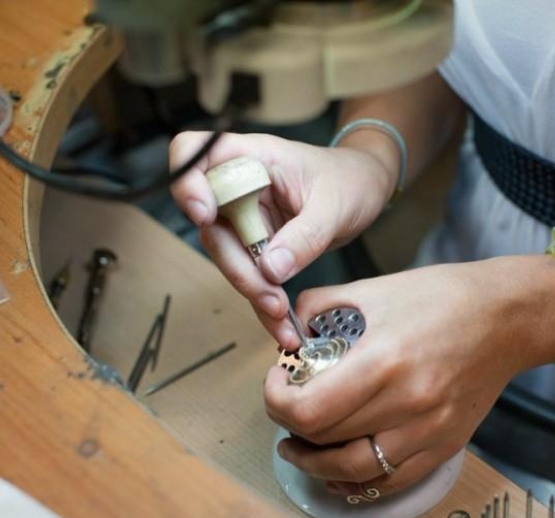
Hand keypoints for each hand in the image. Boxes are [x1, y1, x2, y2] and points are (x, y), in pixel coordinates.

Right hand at [169, 132, 393, 347]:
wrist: (367, 189)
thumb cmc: (350, 179)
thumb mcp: (335, 205)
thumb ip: (304, 235)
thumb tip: (270, 269)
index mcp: (253, 157)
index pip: (194, 153)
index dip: (187, 183)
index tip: (205, 215)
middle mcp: (239, 186)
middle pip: (209, 225)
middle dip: (236, 266)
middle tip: (269, 295)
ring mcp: (245, 216)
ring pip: (227, 257)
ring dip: (250, 290)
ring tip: (281, 317)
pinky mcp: (257, 244)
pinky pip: (251, 275)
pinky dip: (264, 303)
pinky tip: (282, 326)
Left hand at [264, 255, 554, 496]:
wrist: (507, 317)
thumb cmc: (443, 297)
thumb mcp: (374, 288)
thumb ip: (321, 306)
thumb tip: (290, 331)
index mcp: (384, 359)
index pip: (308, 409)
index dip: (277, 401)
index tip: (277, 384)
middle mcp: (408, 402)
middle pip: (325, 440)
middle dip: (289, 425)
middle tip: (284, 406)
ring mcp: (429, 430)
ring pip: (353, 470)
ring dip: (314, 463)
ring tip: (298, 446)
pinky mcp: (445, 445)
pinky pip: (392, 481)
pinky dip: (356, 482)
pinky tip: (337, 471)